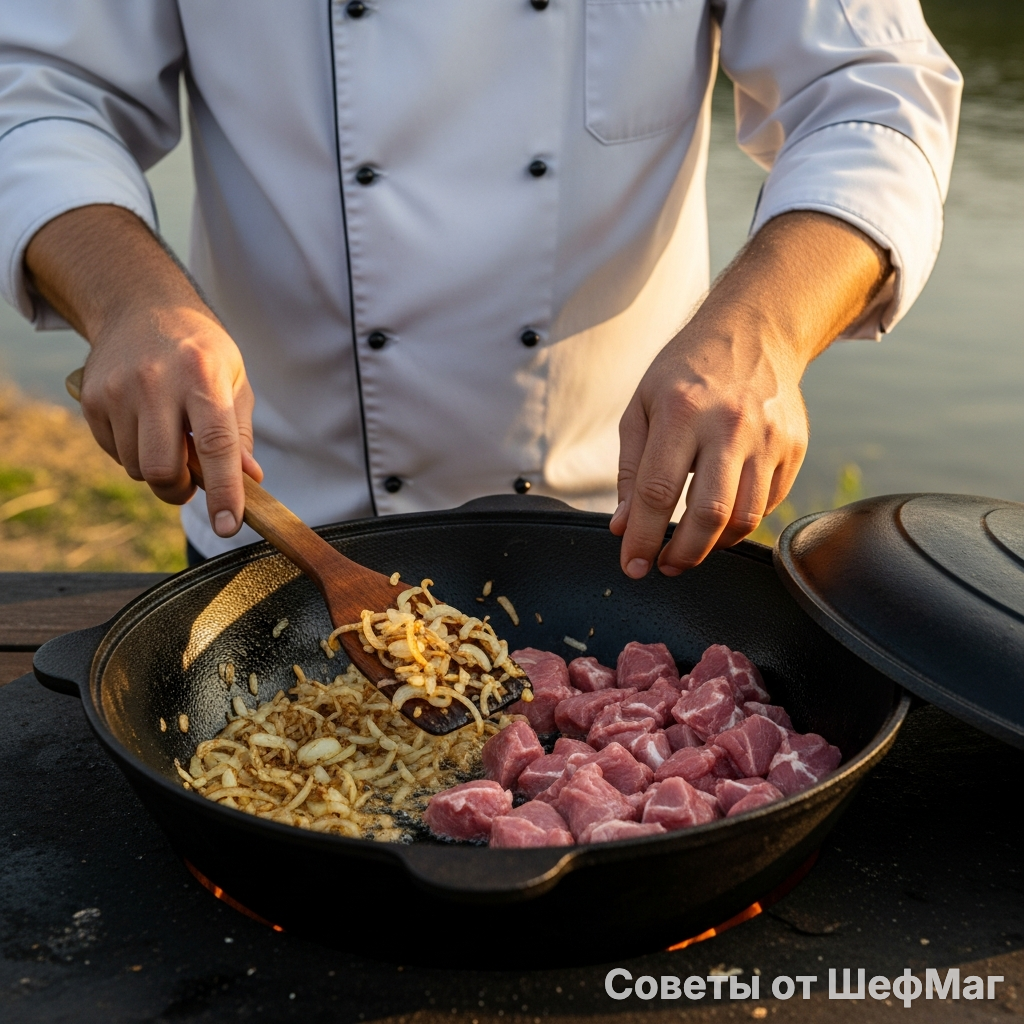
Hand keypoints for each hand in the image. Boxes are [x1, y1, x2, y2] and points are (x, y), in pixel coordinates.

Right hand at [80, 302, 259, 533]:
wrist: (140, 306)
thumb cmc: (199, 351)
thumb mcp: (234, 379)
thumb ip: (240, 433)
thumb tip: (249, 480)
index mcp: (202, 376)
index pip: (216, 445)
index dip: (224, 491)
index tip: (228, 526)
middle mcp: (156, 382)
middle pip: (163, 469)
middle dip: (180, 490)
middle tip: (192, 483)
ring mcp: (117, 390)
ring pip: (137, 468)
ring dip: (157, 470)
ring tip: (169, 437)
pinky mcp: (91, 399)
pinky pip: (114, 454)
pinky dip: (133, 453)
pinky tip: (144, 424)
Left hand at [613, 321, 807, 576]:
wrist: (753, 332)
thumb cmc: (685, 373)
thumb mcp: (641, 408)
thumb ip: (631, 470)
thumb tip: (624, 527)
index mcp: (681, 410)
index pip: (658, 492)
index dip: (643, 538)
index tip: (632, 565)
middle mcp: (730, 424)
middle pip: (709, 514)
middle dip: (683, 554)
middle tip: (665, 566)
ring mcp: (768, 436)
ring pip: (745, 518)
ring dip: (714, 546)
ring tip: (691, 547)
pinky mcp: (795, 447)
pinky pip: (767, 504)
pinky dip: (741, 521)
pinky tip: (721, 515)